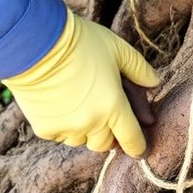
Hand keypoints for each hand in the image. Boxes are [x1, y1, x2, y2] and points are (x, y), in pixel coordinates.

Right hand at [3, 11, 159, 155]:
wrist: (36, 43)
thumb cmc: (81, 42)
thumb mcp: (118, 50)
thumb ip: (140, 70)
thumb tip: (156, 83)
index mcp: (114, 106)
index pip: (132, 140)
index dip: (138, 146)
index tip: (139, 150)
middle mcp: (92, 123)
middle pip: (106, 144)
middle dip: (109, 132)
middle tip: (105, 113)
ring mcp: (67, 128)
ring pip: (82, 141)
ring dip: (86, 129)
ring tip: (81, 103)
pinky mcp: (45, 129)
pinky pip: (61, 135)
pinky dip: (64, 125)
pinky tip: (61, 103)